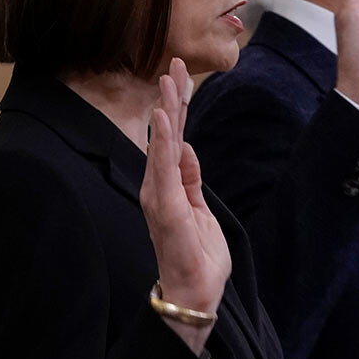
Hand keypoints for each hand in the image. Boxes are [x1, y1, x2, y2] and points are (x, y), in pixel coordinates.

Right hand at [139, 57, 230, 352]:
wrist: (194, 295)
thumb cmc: (197, 256)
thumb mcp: (200, 209)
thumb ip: (190, 179)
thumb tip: (187, 147)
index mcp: (168, 185)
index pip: (174, 138)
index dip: (176, 106)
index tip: (178, 75)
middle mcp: (158, 186)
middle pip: (166, 135)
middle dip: (171, 98)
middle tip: (174, 63)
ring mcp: (158, 196)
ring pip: (162, 145)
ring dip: (167, 111)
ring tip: (168, 80)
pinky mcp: (164, 208)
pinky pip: (162, 169)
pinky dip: (162, 142)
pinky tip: (163, 119)